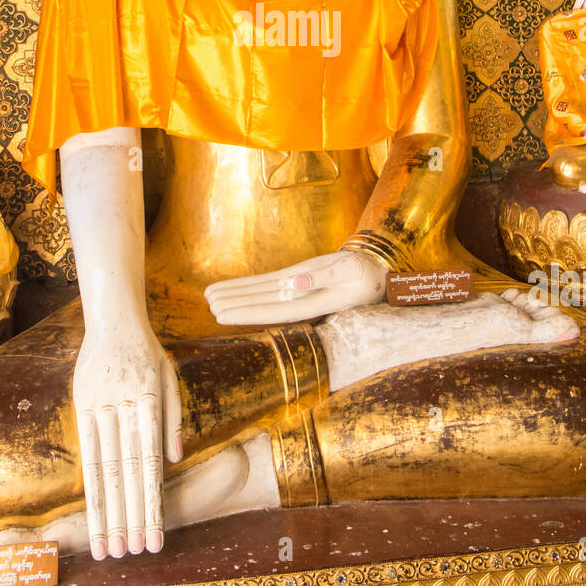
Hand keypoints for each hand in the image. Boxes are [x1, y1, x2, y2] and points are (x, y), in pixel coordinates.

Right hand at [72, 321, 181, 560]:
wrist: (113, 319)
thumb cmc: (148, 352)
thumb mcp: (170, 378)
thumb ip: (173, 419)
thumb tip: (176, 460)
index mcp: (148, 400)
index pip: (149, 464)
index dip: (150, 504)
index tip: (154, 539)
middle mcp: (122, 406)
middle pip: (125, 472)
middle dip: (129, 517)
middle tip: (133, 554)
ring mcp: (98, 406)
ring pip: (103, 467)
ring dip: (107, 510)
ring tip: (110, 547)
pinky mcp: (81, 405)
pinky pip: (86, 451)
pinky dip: (90, 484)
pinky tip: (94, 510)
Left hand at [205, 250, 386, 327]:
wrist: (377, 273)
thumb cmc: (367, 274)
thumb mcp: (350, 272)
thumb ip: (323, 278)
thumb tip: (294, 283)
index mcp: (315, 303)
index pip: (275, 311)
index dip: (247, 313)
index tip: (223, 314)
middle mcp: (301, 300)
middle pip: (262, 304)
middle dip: (236, 305)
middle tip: (208, 305)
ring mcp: (298, 290)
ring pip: (262, 294)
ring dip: (237, 296)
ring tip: (210, 298)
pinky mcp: (298, 280)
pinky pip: (270, 284)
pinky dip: (250, 286)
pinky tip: (233, 288)